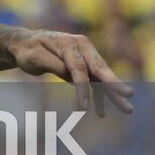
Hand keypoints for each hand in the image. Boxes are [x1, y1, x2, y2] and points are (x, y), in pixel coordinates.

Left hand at [8, 30, 133, 116]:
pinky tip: (101, 112)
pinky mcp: (85, 64)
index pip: (78, 67)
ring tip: (128, 109)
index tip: (83, 107)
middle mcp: (81, 46)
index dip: (82, 87)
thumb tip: (71, 74)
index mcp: (68, 43)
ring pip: (101, 76)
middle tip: (128, 94)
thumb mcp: (34, 56)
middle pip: (99, 68)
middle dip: (114, 84)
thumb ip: (53, 64)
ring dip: (113, 94)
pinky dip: (99, 96)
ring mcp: (86, 55)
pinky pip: (95, 81)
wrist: (26, 43)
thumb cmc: (29, 49)